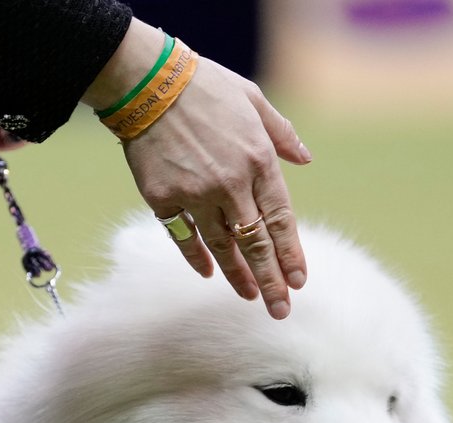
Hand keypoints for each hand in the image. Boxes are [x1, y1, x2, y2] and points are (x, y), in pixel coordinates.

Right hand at [87, 20, 311, 318]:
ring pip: (221, 246)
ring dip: (237, 275)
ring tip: (249, 298)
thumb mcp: (253, 99)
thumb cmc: (204, 86)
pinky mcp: (163, 199)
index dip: (290, 253)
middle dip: (270, 280)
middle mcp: (231, 184)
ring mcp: (196, 194)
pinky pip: (184, 237)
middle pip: (255, 243)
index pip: (280, 219)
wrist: (149, 84)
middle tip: (280, 309)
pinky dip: (196, 258)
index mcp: (258, 160)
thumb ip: (281, 133)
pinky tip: (207, 274)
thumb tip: (303, 159)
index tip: (298, 281)